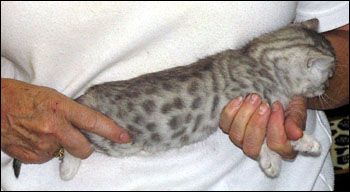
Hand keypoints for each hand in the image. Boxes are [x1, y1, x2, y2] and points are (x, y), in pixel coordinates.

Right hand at [1, 78, 130, 163]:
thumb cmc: (22, 96)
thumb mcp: (52, 96)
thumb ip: (70, 112)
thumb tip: (86, 127)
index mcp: (60, 108)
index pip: (93, 121)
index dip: (112, 131)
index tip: (125, 137)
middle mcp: (53, 128)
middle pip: (83, 149)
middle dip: (85, 147)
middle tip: (77, 139)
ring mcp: (42, 144)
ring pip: (64, 153)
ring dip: (59, 146)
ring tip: (43, 131)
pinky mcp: (31, 156)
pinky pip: (47, 158)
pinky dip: (44, 150)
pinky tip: (33, 137)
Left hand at [219, 93, 304, 158]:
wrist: (276, 94)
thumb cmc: (288, 105)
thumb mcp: (297, 110)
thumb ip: (296, 122)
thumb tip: (296, 134)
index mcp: (282, 148)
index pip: (276, 146)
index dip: (276, 126)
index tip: (277, 105)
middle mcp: (260, 148)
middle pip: (252, 147)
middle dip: (256, 124)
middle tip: (264, 104)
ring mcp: (243, 140)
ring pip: (236, 137)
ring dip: (244, 116)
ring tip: (254, 98)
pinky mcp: (231, 128)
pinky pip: (224, 125)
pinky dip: (230, 112)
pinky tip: (239, 99)